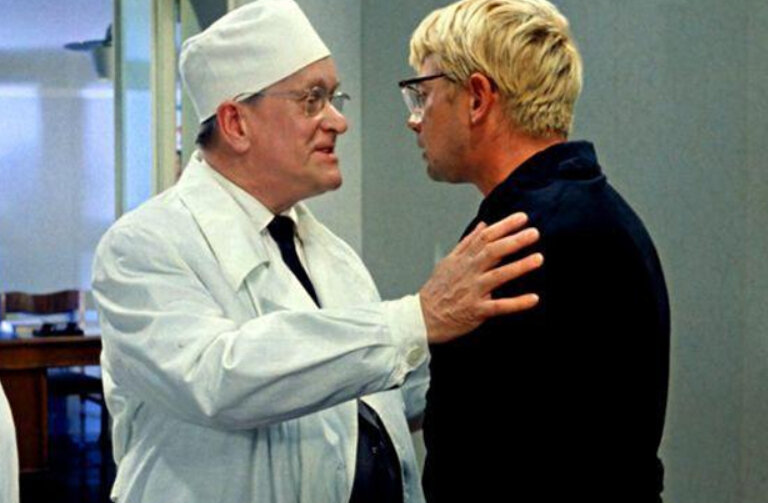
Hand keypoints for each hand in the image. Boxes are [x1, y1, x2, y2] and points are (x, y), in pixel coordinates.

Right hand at [419, 212, 542, 343]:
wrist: (422, 317)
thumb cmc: (437, 290)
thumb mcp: (449, 261)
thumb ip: (468, 243)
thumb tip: (483, 225)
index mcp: (463, 260)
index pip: (485, 237)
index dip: (504, 226)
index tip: (522, 217)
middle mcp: (469, 272)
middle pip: (492, 252)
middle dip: (514, 241)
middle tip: (534, 233)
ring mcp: (473, 291)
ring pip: (498, 276)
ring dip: (519, 267)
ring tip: (538, 259)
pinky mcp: (476, 310)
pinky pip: (499, 306)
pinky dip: (516, 303)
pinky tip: (533, 298)